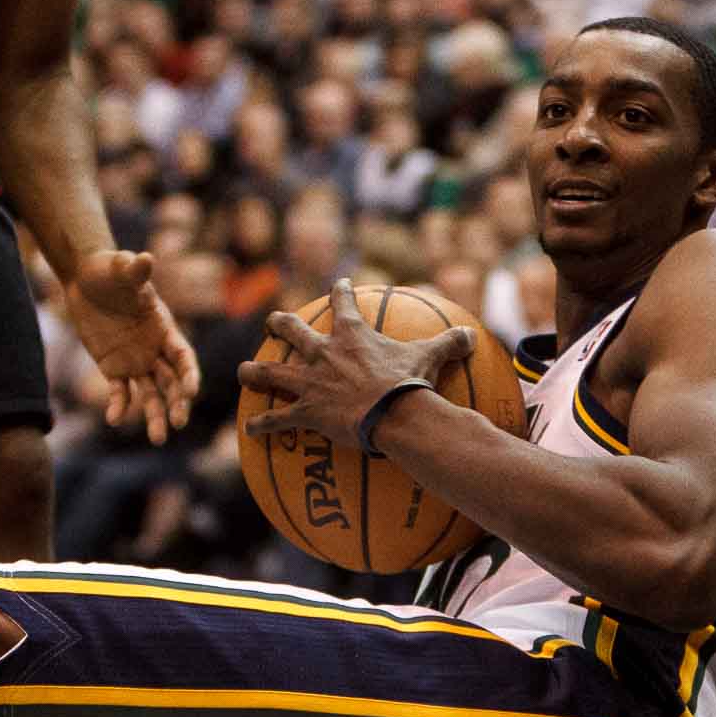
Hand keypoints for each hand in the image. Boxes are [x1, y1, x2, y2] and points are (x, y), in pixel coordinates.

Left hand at [67, 250, 201, 445]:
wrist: (85, 280)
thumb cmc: (109, 270)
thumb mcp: (121, 269)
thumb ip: (134, 270)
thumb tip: (145, 259)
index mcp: (166, 329)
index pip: (184, 358)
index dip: (189, 376)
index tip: (189, 392)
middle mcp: (156, 350)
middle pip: (172, 382)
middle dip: (177, 404)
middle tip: (178, 423)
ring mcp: (137, 362)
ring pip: (152, 394)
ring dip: (156, 416)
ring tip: (158, 439)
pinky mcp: (114, 369)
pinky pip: (121, 392)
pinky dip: (120, 406)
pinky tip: (114, 419)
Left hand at [238, 278, 476, 449]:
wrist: (392, 414)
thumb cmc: (410, 384)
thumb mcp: (432, 358)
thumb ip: (450, 343)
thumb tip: (472, 335)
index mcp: (352, 336)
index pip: (343, 303)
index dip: (340, 291)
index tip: (338, 284)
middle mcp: (323, 353)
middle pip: (293, 330)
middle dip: (280, 324)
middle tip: (273, 322)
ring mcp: (310, 382)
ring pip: (272, 372)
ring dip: (255, 373)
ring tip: (243, 373)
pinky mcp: (305, 412)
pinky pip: (278, 420)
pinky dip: (264, 426)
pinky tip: (249, 432)